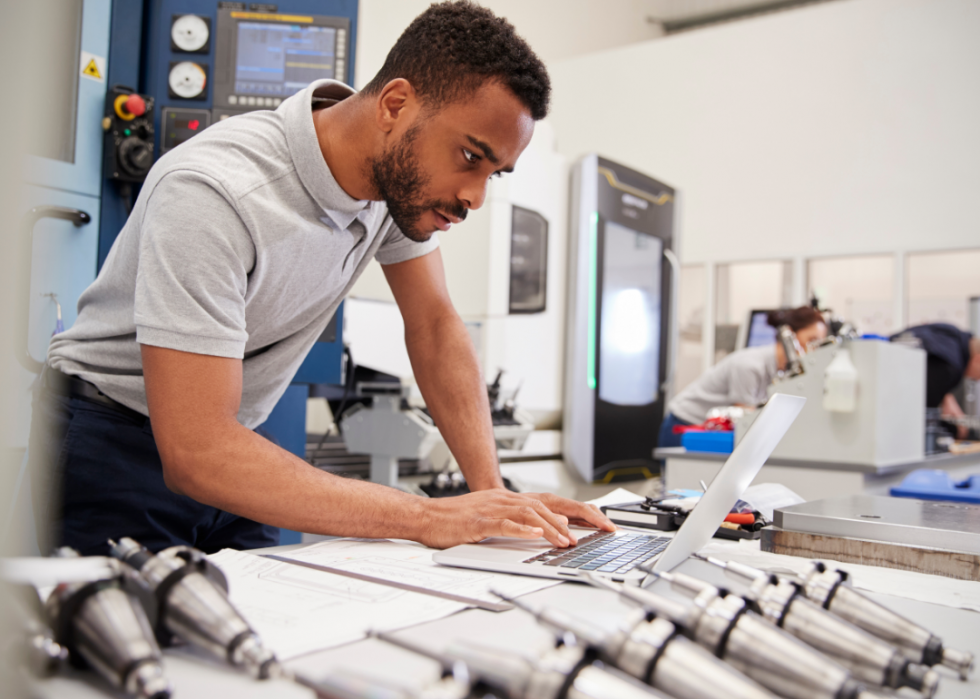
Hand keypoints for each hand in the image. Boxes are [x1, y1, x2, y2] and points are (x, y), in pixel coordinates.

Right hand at [416, 489, 615, 549]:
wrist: (427, 517)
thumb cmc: (457, 520)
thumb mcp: (494, 517)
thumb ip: (520, 520)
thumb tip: (549, 525)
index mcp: (510, 498)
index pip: (551, 501)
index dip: (576, 510)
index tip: (599, 522)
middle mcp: (504, 499)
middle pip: (546, 504)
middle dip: (573, 518)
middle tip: (593, 532)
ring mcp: (492, 508)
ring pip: (529, 513)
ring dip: (551, 527)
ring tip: (566, 540)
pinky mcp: (478, 520)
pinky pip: (504, 523)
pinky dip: (521, 528)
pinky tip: (535, 534)